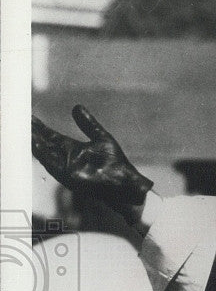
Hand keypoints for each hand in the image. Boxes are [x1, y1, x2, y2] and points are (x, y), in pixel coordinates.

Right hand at [32, 105, 152, 212]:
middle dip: (31, 133)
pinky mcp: (68, 174)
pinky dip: (43, 154)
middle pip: (44, 143)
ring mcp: (65, 167)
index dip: (39, 128)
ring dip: (33, 142)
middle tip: (16, 121)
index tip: (27, 117)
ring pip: (44, 152)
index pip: (51, 136)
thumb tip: (77, 107)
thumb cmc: (116, 164)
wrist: (124, 183)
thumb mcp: (101, 138)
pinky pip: (52, 163)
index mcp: (72, 149)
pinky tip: (34, 143)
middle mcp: (66, 158)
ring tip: (20, 129)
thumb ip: (88, 124)